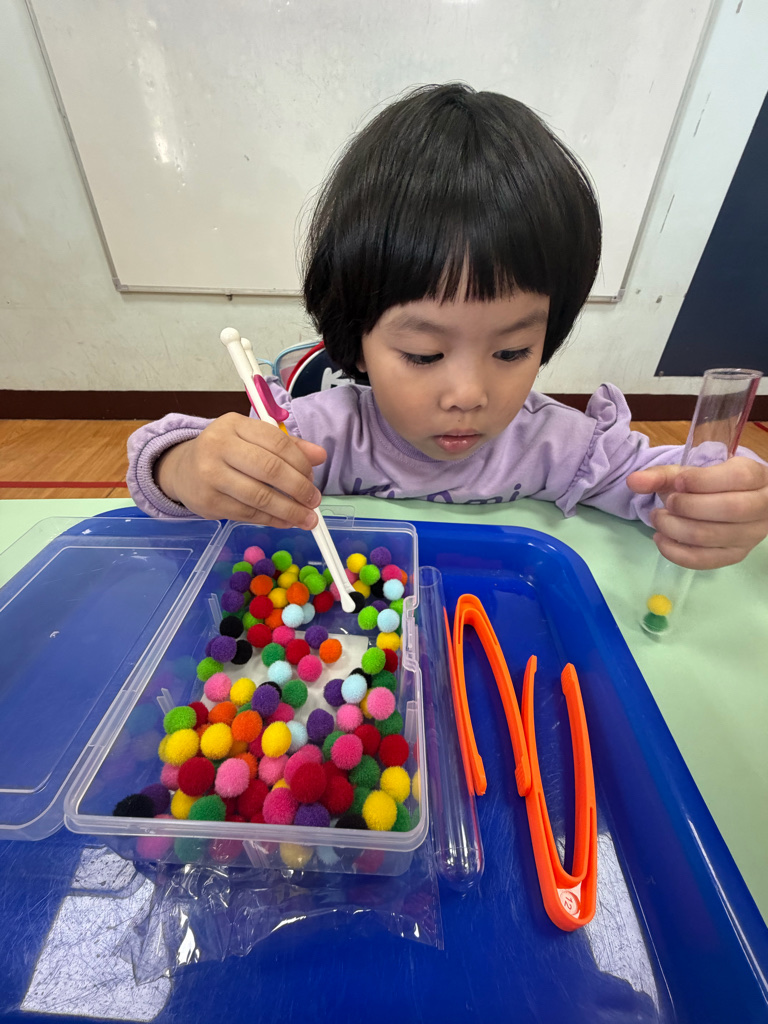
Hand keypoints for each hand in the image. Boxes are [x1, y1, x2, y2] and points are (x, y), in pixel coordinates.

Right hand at [155, 412, 325, 527]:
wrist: (182, 469)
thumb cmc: (225, 452)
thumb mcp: (251, 440)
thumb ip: (286, 446)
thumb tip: (320, 456)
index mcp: (233, 424)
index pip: (277, 442)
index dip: (301, 462)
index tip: (313, 477)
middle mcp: (218, 446)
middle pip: (270, 469)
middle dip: (299, 488)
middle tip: (314, 500)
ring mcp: (211, 476)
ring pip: (260, 496)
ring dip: (289, 510)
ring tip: (307, 518)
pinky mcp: (208, 502)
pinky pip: (248, 514)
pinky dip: (272, 520)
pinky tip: (286, 521)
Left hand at [627, 456, 767, 568]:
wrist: (732, 504)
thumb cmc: (712, 485)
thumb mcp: (692, 474)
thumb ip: (663, 475)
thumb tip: (633, 481)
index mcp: (756, 477)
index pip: (737, 478)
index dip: (702, 481)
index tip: (677, 482)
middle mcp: (761, 508)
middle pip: (728, 509)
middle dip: (687, 506)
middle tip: (665, 504)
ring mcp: (750, 535)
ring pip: (713, 536)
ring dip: (676, 528)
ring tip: (658, 519)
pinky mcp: (735, 555)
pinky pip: (705, 560)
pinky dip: (676, 552)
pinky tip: (661, 539)